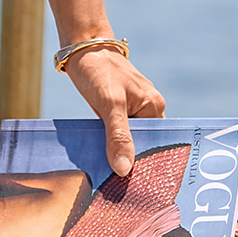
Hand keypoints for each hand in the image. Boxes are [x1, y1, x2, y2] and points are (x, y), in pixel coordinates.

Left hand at [63, 50, 165, 178]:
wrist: (82, 48)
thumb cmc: (98, 71)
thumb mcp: (109, 104)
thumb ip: (118, 136)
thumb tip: (124, 169)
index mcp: (154, 107)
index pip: (155, 143)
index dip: (145, 163)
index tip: (135, 187)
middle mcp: (148, 109)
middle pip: (141, 143)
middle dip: (130, 161)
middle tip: (118, 188)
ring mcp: (132, 110)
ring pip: (127, 139)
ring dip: (117, 154)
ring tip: (108, 178)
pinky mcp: (116, 110)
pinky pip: (115, 133)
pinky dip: (108, 143)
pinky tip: (99, 159)